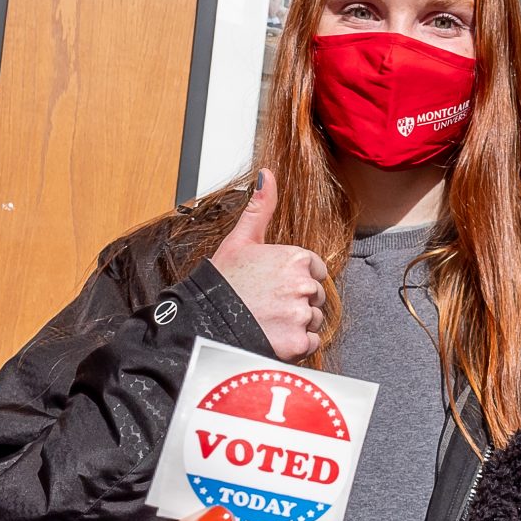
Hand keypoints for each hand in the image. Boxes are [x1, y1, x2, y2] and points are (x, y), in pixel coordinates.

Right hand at [209, 169, 328, 361]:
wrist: (205, 322)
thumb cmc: (222, 283)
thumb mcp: (240, 240)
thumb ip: (260, 208)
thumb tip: (267, 175)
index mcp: (295, 258)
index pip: (314, 270)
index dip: (294, 279)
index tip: (274, 285)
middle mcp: (303, 285)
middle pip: (316, 296)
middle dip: (297, 302)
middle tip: (267, 305)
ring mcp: (301, 314)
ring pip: (314, 320)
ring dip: (297, 324)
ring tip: (268, 321)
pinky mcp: (299, 342)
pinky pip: (311, 344)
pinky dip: (296, 345)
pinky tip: (273, 337)